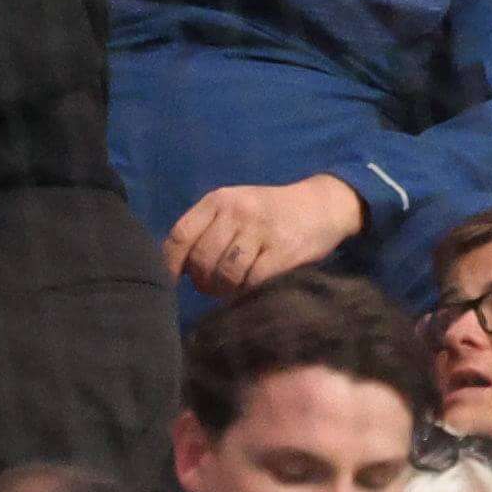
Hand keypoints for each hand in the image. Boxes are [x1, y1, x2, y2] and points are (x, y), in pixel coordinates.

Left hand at [164, 173, 368, 294]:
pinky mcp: (282, 251)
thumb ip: (207, 229)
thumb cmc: (270, 212)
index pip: (180, 235)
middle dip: (202, 281)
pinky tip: (251, 288)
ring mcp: (260, 231)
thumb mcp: (236, 208)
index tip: (172, 282)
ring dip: (224, 289)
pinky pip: (252, 281)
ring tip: (231, 288)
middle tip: (212, 286)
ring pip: (225, 273)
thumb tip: (178, 268)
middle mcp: (236, 212)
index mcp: (218, 200)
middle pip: (201, 259)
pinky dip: (247, 291)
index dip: (170, 264)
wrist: (322, 205)